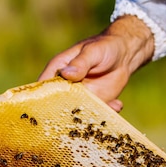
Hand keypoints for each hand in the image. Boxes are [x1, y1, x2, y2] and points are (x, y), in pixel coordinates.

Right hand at [38, 15, 154, 111]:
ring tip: (100, 115)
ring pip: (76, 114)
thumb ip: (80, 63)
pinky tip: (118, 105)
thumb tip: (65, 74)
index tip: (45, 113)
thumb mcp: (92, 52)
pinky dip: (105, 114)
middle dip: (63, 116)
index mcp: (57, 71)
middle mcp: (65, 87)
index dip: (41, 101)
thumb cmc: (104, 47)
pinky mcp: (94, 104)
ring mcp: (79, 98)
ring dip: (86, 119)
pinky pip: (96, 114)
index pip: (44, 88)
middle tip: (77, 119)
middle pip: (57, 106)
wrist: (124, 55)